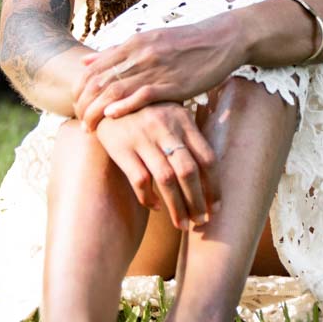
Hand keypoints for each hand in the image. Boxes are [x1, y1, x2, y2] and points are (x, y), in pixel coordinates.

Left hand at [75, 17, 242, 130]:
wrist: (222, 39)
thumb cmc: (185, 42)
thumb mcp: (148, 39)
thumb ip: (116, 51)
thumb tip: (85, 60)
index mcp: (133, 43)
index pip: (93, 68)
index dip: (79, 88)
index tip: (76, 105)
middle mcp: (139, 54)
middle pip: (99, 81)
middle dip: (83, 104)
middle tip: (79, 121)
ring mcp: (155, 68)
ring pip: (115, 90)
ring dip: (97, 111)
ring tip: (89, 127)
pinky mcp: (172, 83)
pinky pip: (142, 95)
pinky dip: (124, 106)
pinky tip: (112, 116)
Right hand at [95, 103, 221, 229]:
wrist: (107, 97)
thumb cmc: (147, 111)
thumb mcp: (171, 114)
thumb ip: (189, 136)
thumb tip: (209, 175)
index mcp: (183, 120)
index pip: (207, 157)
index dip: (214, 186)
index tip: (216, 207)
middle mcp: (165, 128)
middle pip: (188, 171)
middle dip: (197, 201)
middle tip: (201, 222)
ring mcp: (143, 137)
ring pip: (166, 179)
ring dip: (177, 206)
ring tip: (182, 224)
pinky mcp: (121, 147)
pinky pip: (140, 179)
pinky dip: (149, 197)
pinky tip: (156, 207)